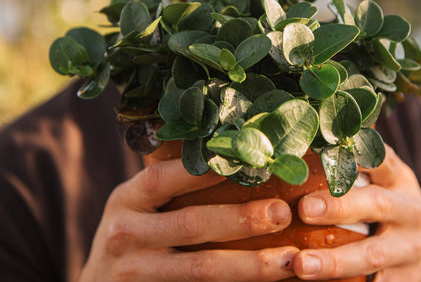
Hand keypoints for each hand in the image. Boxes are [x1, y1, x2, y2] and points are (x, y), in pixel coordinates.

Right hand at [79, 158, 297, 281]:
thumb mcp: (137, 204)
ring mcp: (136, 274)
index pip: (164, 177)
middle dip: (241, 219)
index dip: (205, 170)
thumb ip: (169, 184)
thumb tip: (229, 156)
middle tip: (282, 213)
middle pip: (191, 224)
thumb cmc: (131, 232)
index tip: (247, 161)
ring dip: (250, 264)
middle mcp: (126, 235)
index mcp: (126, 199)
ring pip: (201, 269)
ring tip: (289, 257)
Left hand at [293, 145, 420, 280]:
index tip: (326, 152)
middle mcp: (409, 210)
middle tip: (304, 208)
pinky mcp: (411, 280)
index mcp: (398, 178)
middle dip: (338, 206)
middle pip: (376, 204)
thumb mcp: (381, 178)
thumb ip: (355, 162)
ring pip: (374, 254)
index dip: (356, 154)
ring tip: (300, 263)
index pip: (380, 158)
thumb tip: (309, 137)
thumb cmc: (387, 203)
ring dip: (335, 261)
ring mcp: (412, 248)